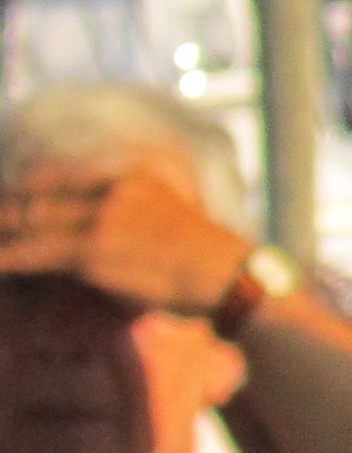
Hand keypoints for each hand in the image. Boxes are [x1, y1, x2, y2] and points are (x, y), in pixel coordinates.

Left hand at [0, 163, 257, 320]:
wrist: (229, 278)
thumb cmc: (207, 258)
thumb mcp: (170, 213)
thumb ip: (130, 210)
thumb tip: (95, 230)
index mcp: (133, 174)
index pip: (61, 174)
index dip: (28, 187)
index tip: (14, 199)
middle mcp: (114, 189)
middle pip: (40, 196)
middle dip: (9, 210)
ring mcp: (101, 218)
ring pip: (32, 223)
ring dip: (4, 234)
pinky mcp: (92, 251)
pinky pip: (34, 253)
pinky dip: (8, 258)